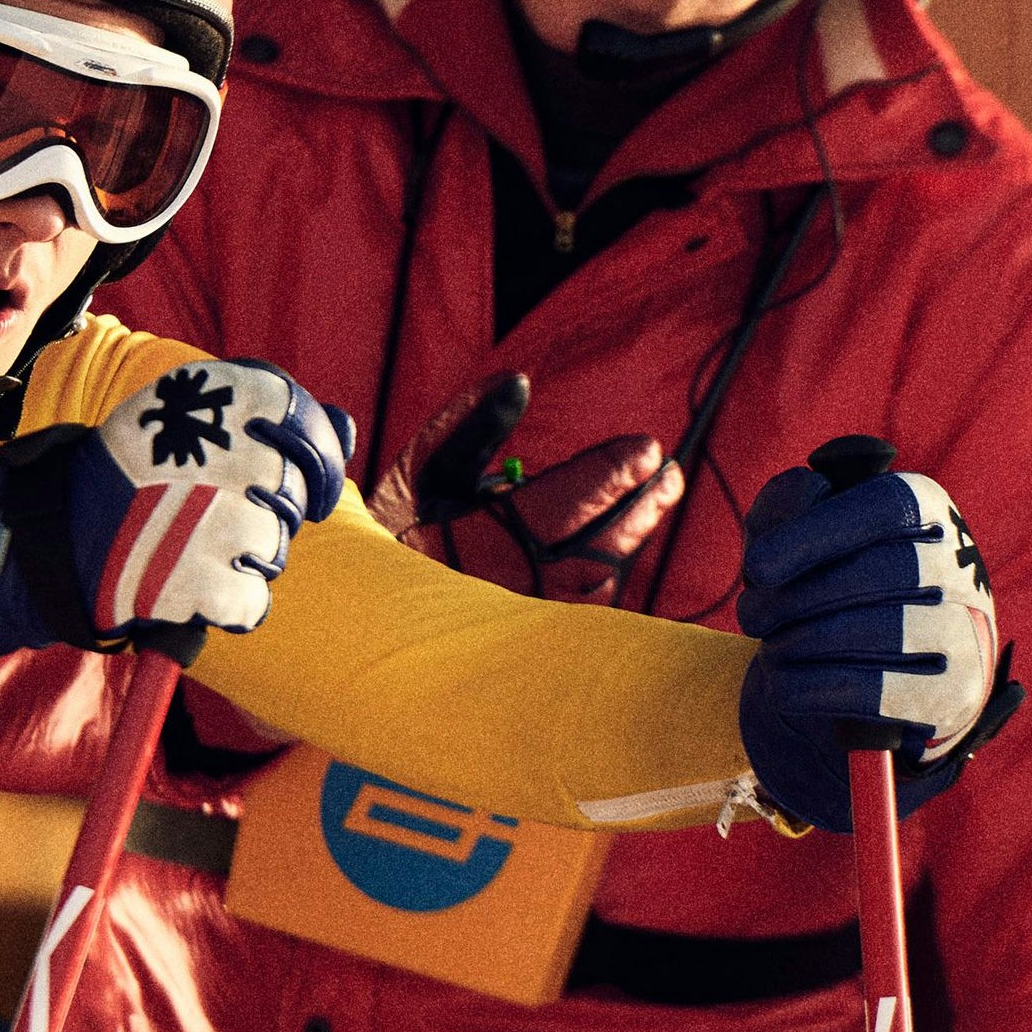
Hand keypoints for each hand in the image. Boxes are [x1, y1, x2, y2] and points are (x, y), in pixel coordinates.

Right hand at [0, 359, 352, 666]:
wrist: (54, 533)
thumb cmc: (134, 474)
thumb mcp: (188, 420)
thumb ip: (268, 423)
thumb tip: (346, 430)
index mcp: (211, 396)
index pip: (301, 415)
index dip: (315, 455)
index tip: (303, 482)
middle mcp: (214, 451)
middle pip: (288, 492)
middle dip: (265, 513)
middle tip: (217, 518)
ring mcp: (204, 518)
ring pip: (271, 547)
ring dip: (244, 557)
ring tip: (193, 547)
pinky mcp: (191, 581)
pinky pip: (251, 601)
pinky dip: (229, 604)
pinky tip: (194, 586)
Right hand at [364, 372, 682, 603]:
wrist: (364, 613)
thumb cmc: (392, 531)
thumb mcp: (421, 468)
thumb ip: (468, 422)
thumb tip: (519, 381)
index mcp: (473, 544)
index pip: (560, 506)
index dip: (609, 475)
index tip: (647, 447)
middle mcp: (502, 593)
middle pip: (595, 552)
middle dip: (639, 510)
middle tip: (668, 474)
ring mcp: (519, 628)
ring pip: (596, 587)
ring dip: (630, 540)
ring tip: (655, 497)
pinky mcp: (529, 650)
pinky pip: (585, 613)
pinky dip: (609, 573)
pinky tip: (621, 541)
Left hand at [730, 458, 1019, 830]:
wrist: (863, 678)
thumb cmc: (824, 588)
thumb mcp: (795, 538)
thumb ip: (787, 504)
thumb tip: (805, 493)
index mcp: (926, 510)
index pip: (885, 507)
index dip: (815, 534)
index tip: (757, 566)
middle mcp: (959, 566)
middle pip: (883, 571)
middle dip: (799, 598)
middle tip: (751, 616)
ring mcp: (966, 632)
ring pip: (886, 630)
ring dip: (804, 642)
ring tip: (771, 647)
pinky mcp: (953, 694)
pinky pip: (881, 691)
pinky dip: (815, 687)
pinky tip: (783, 684)